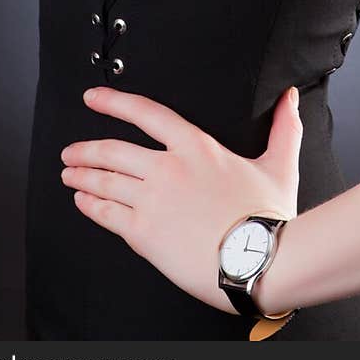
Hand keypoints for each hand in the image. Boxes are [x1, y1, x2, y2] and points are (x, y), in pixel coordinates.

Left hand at [60, 84, 302, 314]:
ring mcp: (152, 201)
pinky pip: (107, 216)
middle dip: (86, 149)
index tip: (93, 98)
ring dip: (82, 176)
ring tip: (69, 175)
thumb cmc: (269, 217)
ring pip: (105, 182)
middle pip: (114, 150)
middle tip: (71, 151)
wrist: (258, 261)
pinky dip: (90, 207)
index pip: (146, 113)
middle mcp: (168, 168)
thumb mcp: (280, 165)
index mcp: (196, 146)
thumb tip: (290, 98)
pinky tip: (82, 203)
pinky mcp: (144, 234)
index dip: (114, 102)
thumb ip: (283, 128)